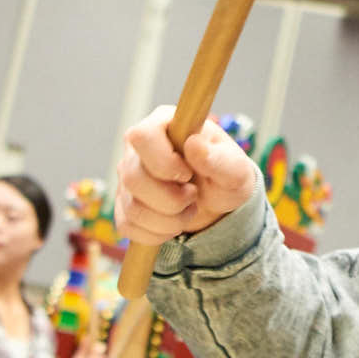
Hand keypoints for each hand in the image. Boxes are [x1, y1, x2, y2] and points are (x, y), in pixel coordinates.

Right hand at [114, 107, 258, 245]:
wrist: (216, 199)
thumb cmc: (225, 175)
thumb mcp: (236, 169)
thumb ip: (220, 158)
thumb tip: (193, 145)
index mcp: (162, 124)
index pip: (142, 137)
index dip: (163, 162)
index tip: (188, 174)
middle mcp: (137, 149)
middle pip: (133, 178)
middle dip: (170, 199)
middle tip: (193, 196)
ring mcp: (127, 177)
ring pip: (132, 208)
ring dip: (168, 220)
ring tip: (189, 210)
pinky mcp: (123, 204)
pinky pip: (128, 226)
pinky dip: (156, 233)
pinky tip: (174, 223)